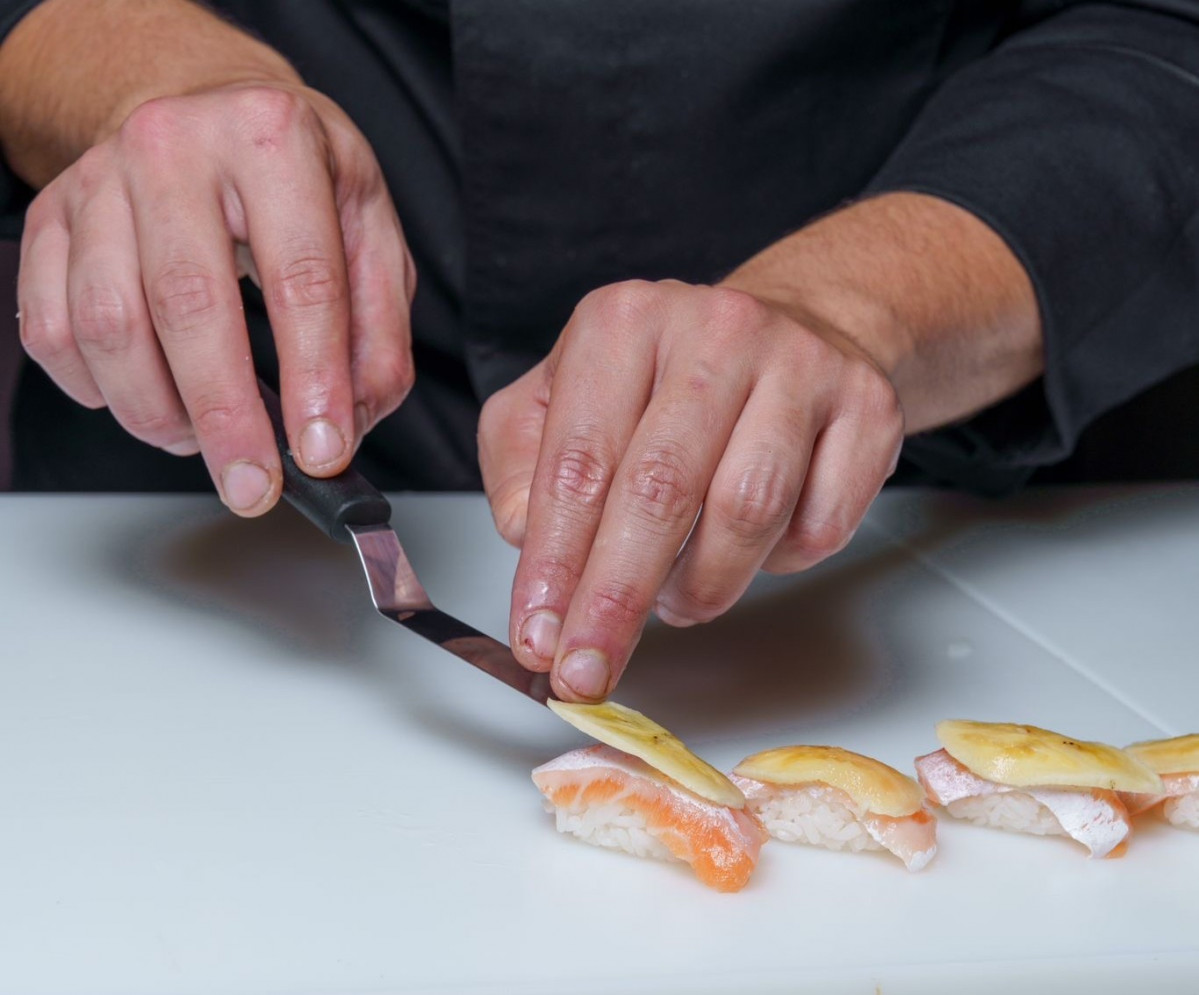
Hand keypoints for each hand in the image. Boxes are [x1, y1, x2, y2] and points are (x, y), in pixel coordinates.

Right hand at [17, 81, 414, 513]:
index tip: (322, 451)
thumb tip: (350, 419)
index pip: (300, 279)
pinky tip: (147, 400)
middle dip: (226, 416)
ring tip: (203, 441)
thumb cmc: (294, 175)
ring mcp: (100, 181)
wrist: (204, 106)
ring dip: (158, 411)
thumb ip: (378, 329)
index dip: (313, 379)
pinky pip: (55, 329)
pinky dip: (98, 390)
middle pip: (190, 306)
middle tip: (253, 484)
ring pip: (108, 325)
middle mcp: (175, 147)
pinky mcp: (50, 220)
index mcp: (273, 138)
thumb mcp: (369, 228)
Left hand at [478, 279, 903, 700]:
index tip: (540, 637)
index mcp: (622, 322)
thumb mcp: (565, 397)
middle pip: (660, 490)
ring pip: (747, 512)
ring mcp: (801, 364)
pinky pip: (821, 525)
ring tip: (677, 599)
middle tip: (591, 670)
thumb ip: (524, 464)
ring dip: (702, 585)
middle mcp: (714, 330)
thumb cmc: (668, 381)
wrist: (797, 330)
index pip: (577, 461)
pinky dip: (779, 563)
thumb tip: (529, 538)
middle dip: (617, 598)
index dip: (554, 562)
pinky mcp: (868, 407)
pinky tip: (753, 547)